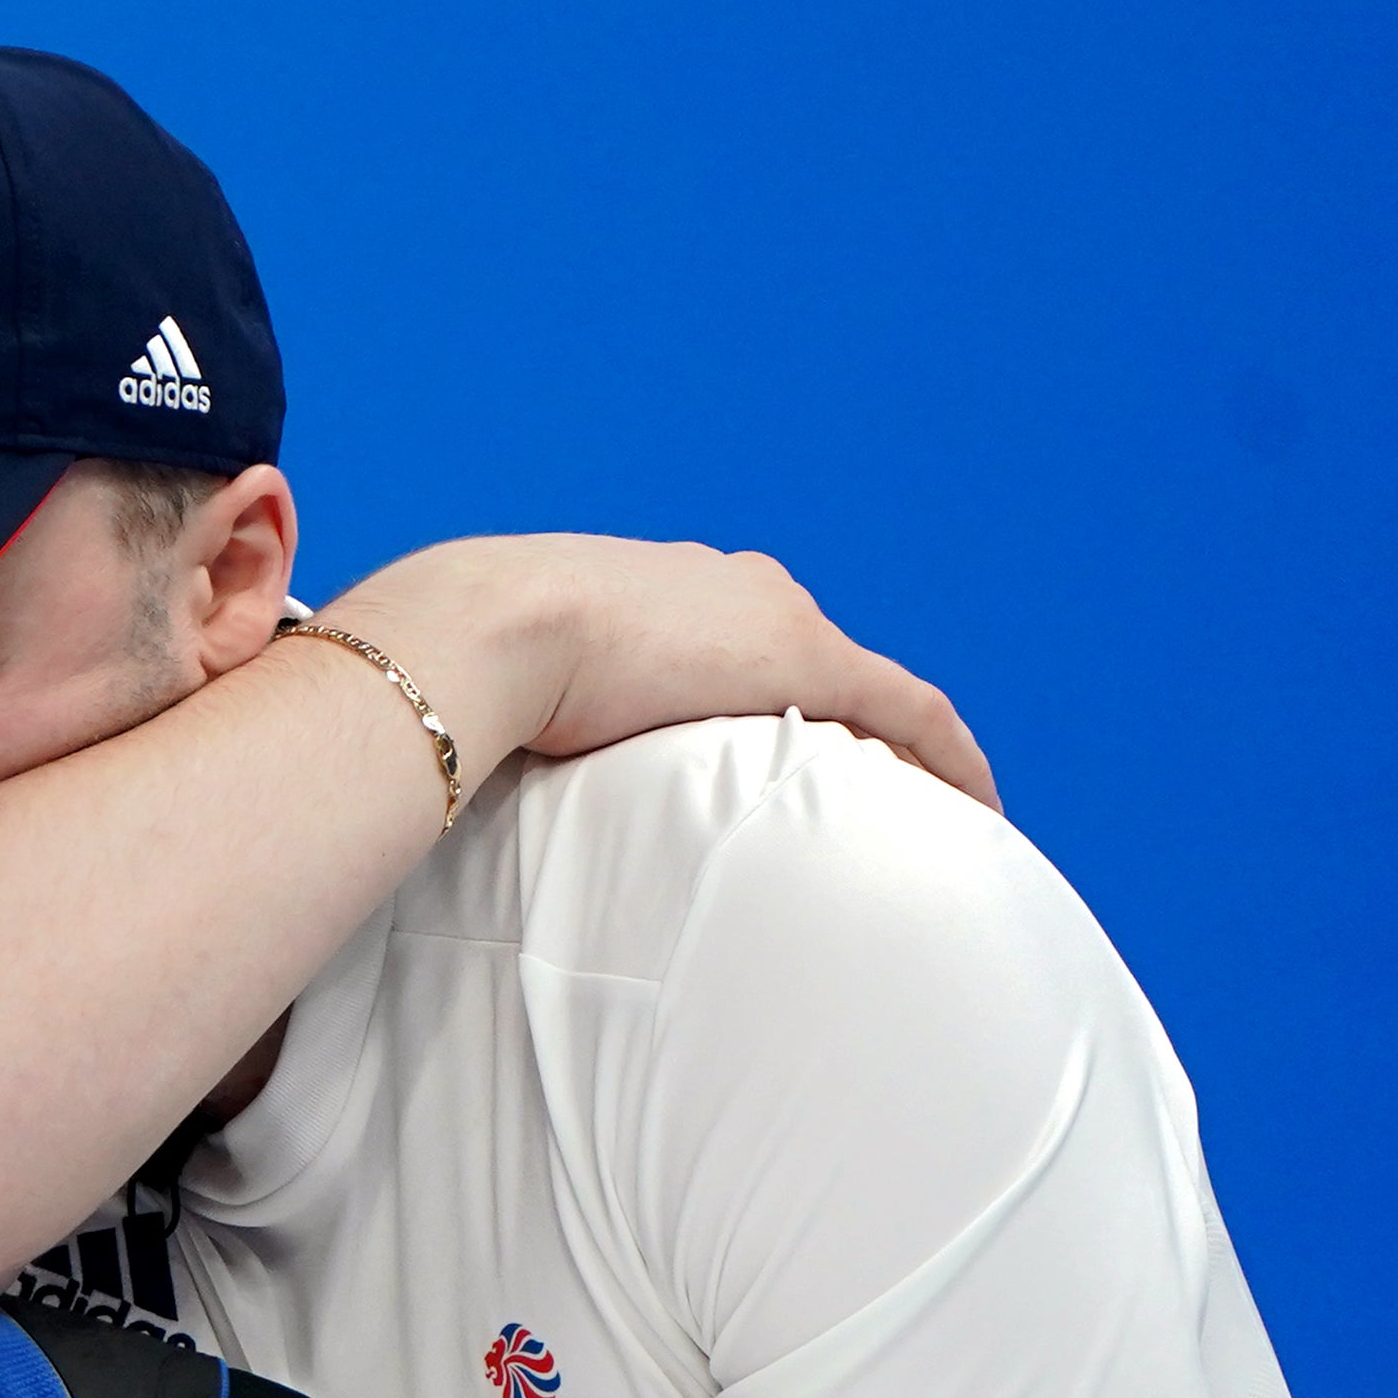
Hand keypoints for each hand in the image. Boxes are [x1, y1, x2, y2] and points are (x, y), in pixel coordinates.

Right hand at [316, 535, 995, 810]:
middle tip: (856, 788)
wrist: (477, 628)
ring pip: (863, 685)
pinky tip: (977, 807)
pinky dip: (946, 757)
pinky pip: (907, 714)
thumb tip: (420, 766)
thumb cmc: (446, 662)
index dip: (756, 690)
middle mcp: (724, 587)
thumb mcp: (470, 688)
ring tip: (918, 810)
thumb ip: (480, 715)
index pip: (727, 635)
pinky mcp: (801, 664)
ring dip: (893, 743)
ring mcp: (769, 622)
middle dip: (838, 718)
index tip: (766, 743)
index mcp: (646, 588)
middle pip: (807, 657)